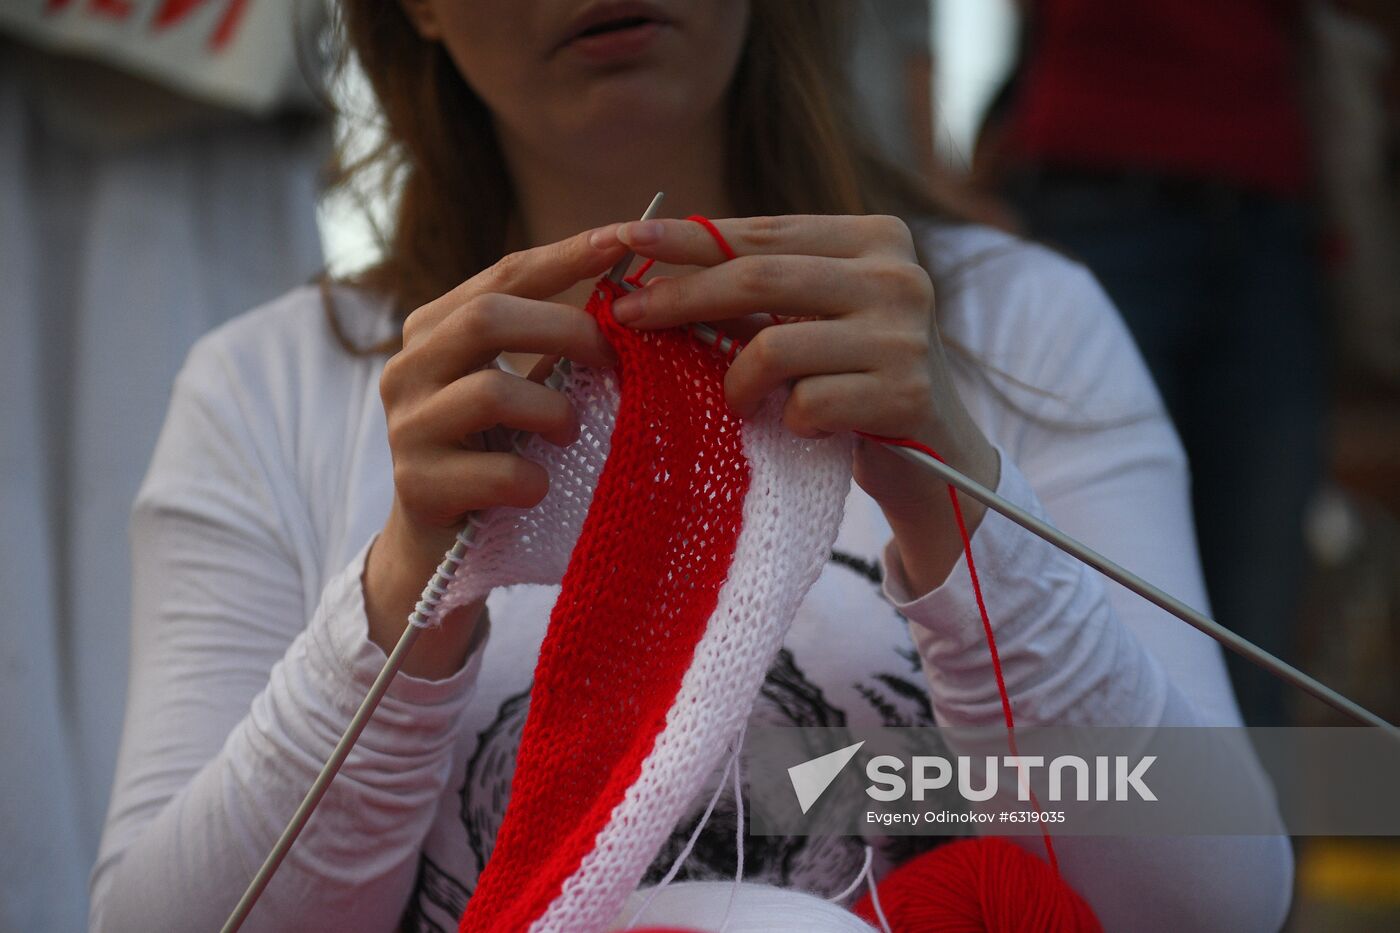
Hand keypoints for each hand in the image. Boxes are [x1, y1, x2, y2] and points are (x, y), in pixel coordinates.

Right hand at [364, 227, 625, 677]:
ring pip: (492, 390)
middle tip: (615, 357)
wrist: (440, 550)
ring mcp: (405, 426)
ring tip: (572, 432)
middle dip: (566, 330)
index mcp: (434, 329)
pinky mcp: (415, 485)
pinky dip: (534, 479)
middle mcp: (407, 367)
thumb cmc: (496, 455)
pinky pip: (497, 470)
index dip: (570, 254)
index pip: (505, 274)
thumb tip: (635, 295)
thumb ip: (554, 346)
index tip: (630, 237)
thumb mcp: (523, 389)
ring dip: (554, 412)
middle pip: (488, 318)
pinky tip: (539, 489)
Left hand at [594, 214, 999, 595]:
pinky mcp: (906, 394)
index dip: (692, 236)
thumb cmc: (855, 377)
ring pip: (775, 346)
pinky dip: (788, 420)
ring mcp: (906, 335)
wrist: (935, 454)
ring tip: (739, 402)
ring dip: (736, 382)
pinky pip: (806, 402)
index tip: (625, 239)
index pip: (766, 231)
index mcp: (878, 238)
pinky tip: (803, 426)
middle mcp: (899, 276)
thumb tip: (653, 269)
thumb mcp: (816, 317)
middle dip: (683, 297)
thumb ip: (760, 289)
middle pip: (762, 278)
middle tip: (628, 316)